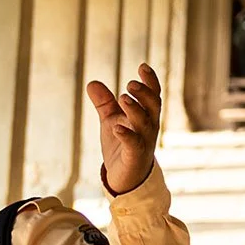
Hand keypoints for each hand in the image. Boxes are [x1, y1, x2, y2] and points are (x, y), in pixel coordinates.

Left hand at [88, 63, 161, 195]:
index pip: (153, 95)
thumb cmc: (121, 146)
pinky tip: (117, 127)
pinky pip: (133, 144)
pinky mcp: (134, 156)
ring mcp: (144, 141)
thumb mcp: (111, 121)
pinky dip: (127, 135)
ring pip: (145, 123)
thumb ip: (104, 103)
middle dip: (144, 94)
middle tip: (130, 84)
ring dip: (136, 110)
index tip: (142, 66)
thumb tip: (91, 82)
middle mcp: (149, 127)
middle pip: (153, 106)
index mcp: (147, 116)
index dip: (150, 81)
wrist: (124, 178)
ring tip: (123, 98)